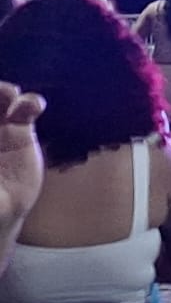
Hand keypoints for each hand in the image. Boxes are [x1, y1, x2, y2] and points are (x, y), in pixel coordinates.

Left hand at [0, 82, 45, 238]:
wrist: (1, 211)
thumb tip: (10, 150)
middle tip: (0, 95)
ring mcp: (0, 129)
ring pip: (1, 99)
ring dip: (4, 91)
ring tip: (11, 96)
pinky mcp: (21, 132)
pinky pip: (26, 109)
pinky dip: (31, 103)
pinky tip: (34, 107)